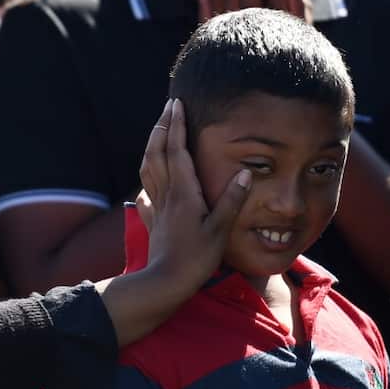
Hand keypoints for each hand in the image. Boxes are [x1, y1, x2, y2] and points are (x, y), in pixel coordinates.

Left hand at [137, 98, 250, 294]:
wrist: (165, 284)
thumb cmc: (196, 258)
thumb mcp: (220, 230)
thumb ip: (232, 201)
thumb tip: (244, 173)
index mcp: (184, 191)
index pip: (177, 150)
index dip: (176, 126)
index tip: (176, 104)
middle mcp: (167, 194)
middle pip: (158, 153)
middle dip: (162, 128)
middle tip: (167, 108)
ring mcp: (158, 207)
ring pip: (149, 169)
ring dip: (152, 147)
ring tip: (157, 134)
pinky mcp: (154, 222)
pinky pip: (146, 195)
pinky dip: (146, 183)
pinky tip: (145, 187)